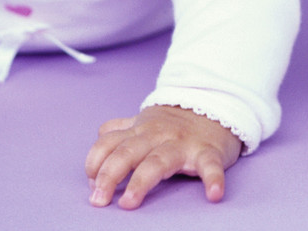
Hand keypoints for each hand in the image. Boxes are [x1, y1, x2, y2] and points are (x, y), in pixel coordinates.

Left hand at [85, 105, 242, 208]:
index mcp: (139, 130)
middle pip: (127, 153)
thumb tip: (100, 136)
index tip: (90, 183)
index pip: (108, 143)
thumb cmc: (176, 122)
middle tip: (98, 200)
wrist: (217, 104)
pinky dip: (213, 179)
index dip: (95, 163)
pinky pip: (210, 166)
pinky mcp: (208, 151)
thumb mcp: (146, 120)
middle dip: (109, 176)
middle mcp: (156, 135)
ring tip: (129, 203)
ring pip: (158, 161)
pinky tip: (214, 194)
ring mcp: (182, 143)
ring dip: (141, 182)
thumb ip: (122, 129)